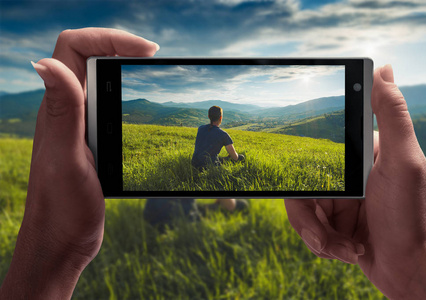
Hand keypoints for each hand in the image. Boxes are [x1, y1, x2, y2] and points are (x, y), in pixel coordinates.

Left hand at [0, 28, 158, 298]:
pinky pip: (105, 104)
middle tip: (152, 56)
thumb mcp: (67, 159)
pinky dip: (125, 95)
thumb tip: (44, 62)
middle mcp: (66, 111)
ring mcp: (78, 124)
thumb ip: (63, 112)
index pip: (73, 48)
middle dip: (119, 45)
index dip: (108, 38)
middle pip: (87, 56)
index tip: (146, 50)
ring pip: (97, 79)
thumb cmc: (62, 208)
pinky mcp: (90, 140)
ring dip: (123, 68)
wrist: (61, 241)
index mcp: (58, 109)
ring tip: (151, 72)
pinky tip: (142, 107)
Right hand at [285, 65, 425, 298]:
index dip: (302, 171)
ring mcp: (341, 202)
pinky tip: (348, 252)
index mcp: (360, 156)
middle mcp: (348, 177)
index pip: (314, 153)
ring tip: (344, 247)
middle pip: (300, 188)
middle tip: (327, 234)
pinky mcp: (336, 226)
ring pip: (301, 212)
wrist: (414, 271)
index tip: (308, 188)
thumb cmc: (412, 216)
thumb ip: (390, 115)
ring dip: (318, 236)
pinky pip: (310, 231)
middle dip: (310, 218)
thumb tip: (383, 68)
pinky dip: (325, 246)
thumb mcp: (403, 161)